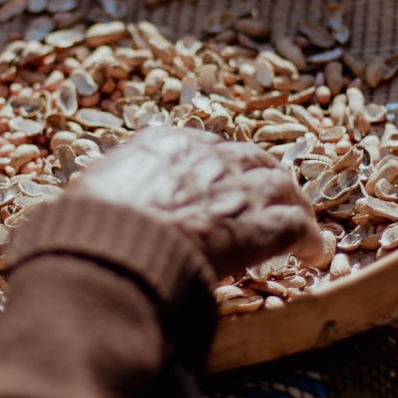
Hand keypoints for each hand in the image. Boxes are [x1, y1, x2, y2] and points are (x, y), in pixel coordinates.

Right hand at [67, 126, 323, 276]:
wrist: (111, 251)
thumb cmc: (88, 229)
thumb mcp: (87, 194)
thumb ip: (104, 192)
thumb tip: (83, 207)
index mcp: (163, 144)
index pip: (202, 147)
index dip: (217, 166)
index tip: (221, 180)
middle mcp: (206, 156)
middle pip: (250, 159)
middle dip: (263, 177)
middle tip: (271, 196)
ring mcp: (236, 188)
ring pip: (281, 186)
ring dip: (293, 204)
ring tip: (301, 221)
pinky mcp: (257, 224)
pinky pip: (296, 226)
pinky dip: (309, 239)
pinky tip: (315, 254)